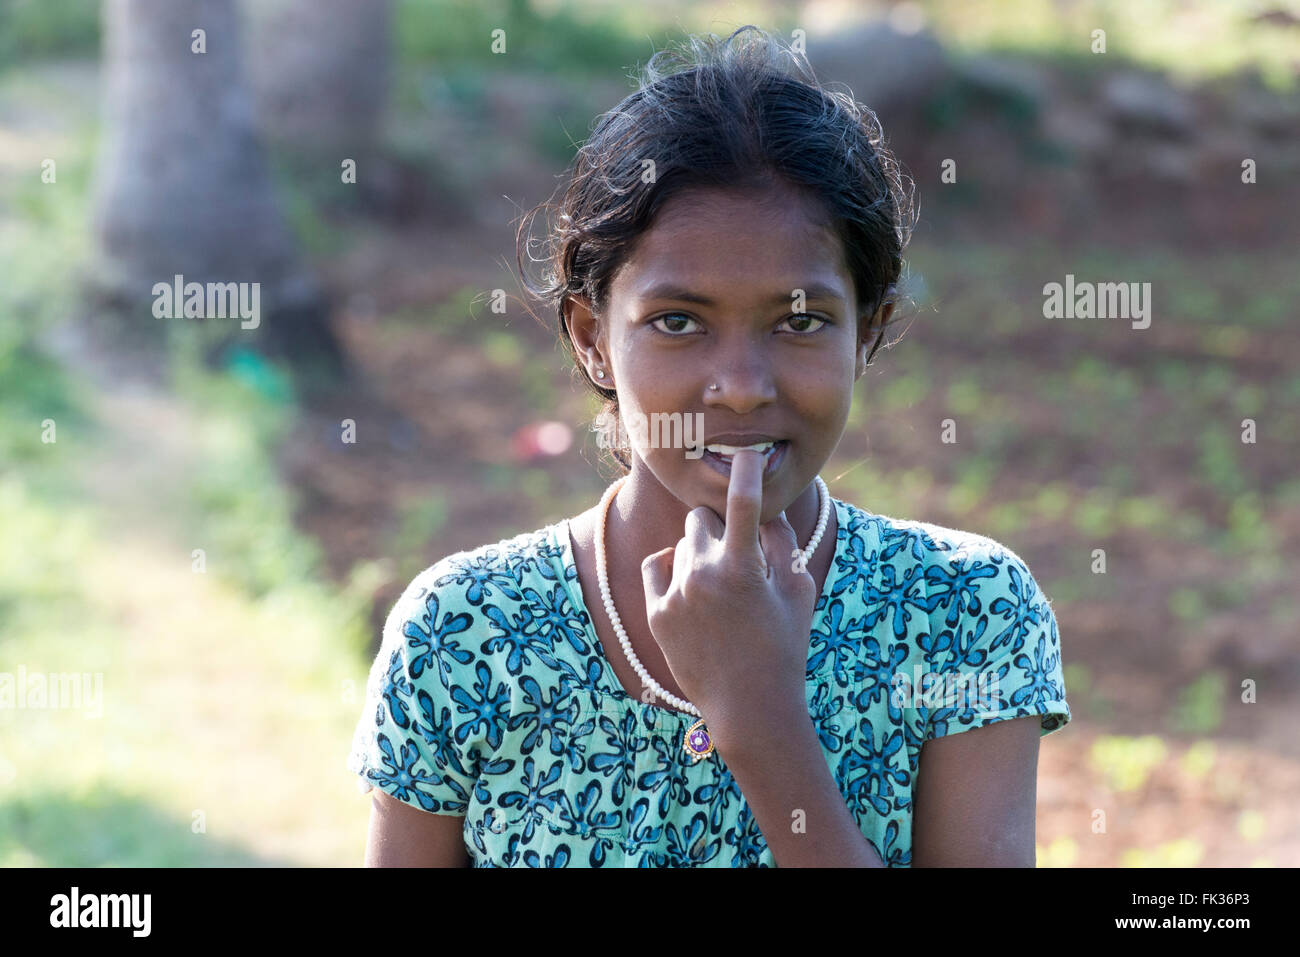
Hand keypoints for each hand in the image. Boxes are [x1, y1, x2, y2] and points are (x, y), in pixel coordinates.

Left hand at [639, 449, 818, 736]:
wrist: (749, 708)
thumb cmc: (783, 647)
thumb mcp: (797, 593)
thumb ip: (783, 544)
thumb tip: (765, 511)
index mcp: (744, 568)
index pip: (743, 504)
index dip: (746, 472)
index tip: (746, 451)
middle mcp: (704, 575)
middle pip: (702, 518)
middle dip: (719, 528)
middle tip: (737, 557)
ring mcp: (676, 594)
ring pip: (682, 544)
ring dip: (699, 554)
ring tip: (720, 592)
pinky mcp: (656, 612)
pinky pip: (658, 566)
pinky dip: (673, 570)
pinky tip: (691, 591)